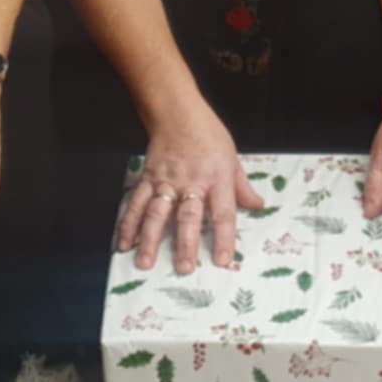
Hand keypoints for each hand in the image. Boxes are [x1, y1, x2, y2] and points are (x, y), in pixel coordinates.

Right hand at [120, 102, 262, 273]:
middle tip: (183, 268)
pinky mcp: (148, 179)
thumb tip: (258, 206)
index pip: (223, 212)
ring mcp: (167, 181)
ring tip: (145, 262)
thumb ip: (242, 187)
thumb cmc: (208, 135)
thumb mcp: (232, 158)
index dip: (224, 237)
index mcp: (217, 179)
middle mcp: (191, 182)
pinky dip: (128, 224)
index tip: (223, 260)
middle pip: (188, 216)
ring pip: (157, 213)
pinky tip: (124, 243)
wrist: (178, 113)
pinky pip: (137, 203)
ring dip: (150, 239)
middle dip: (185, 244)